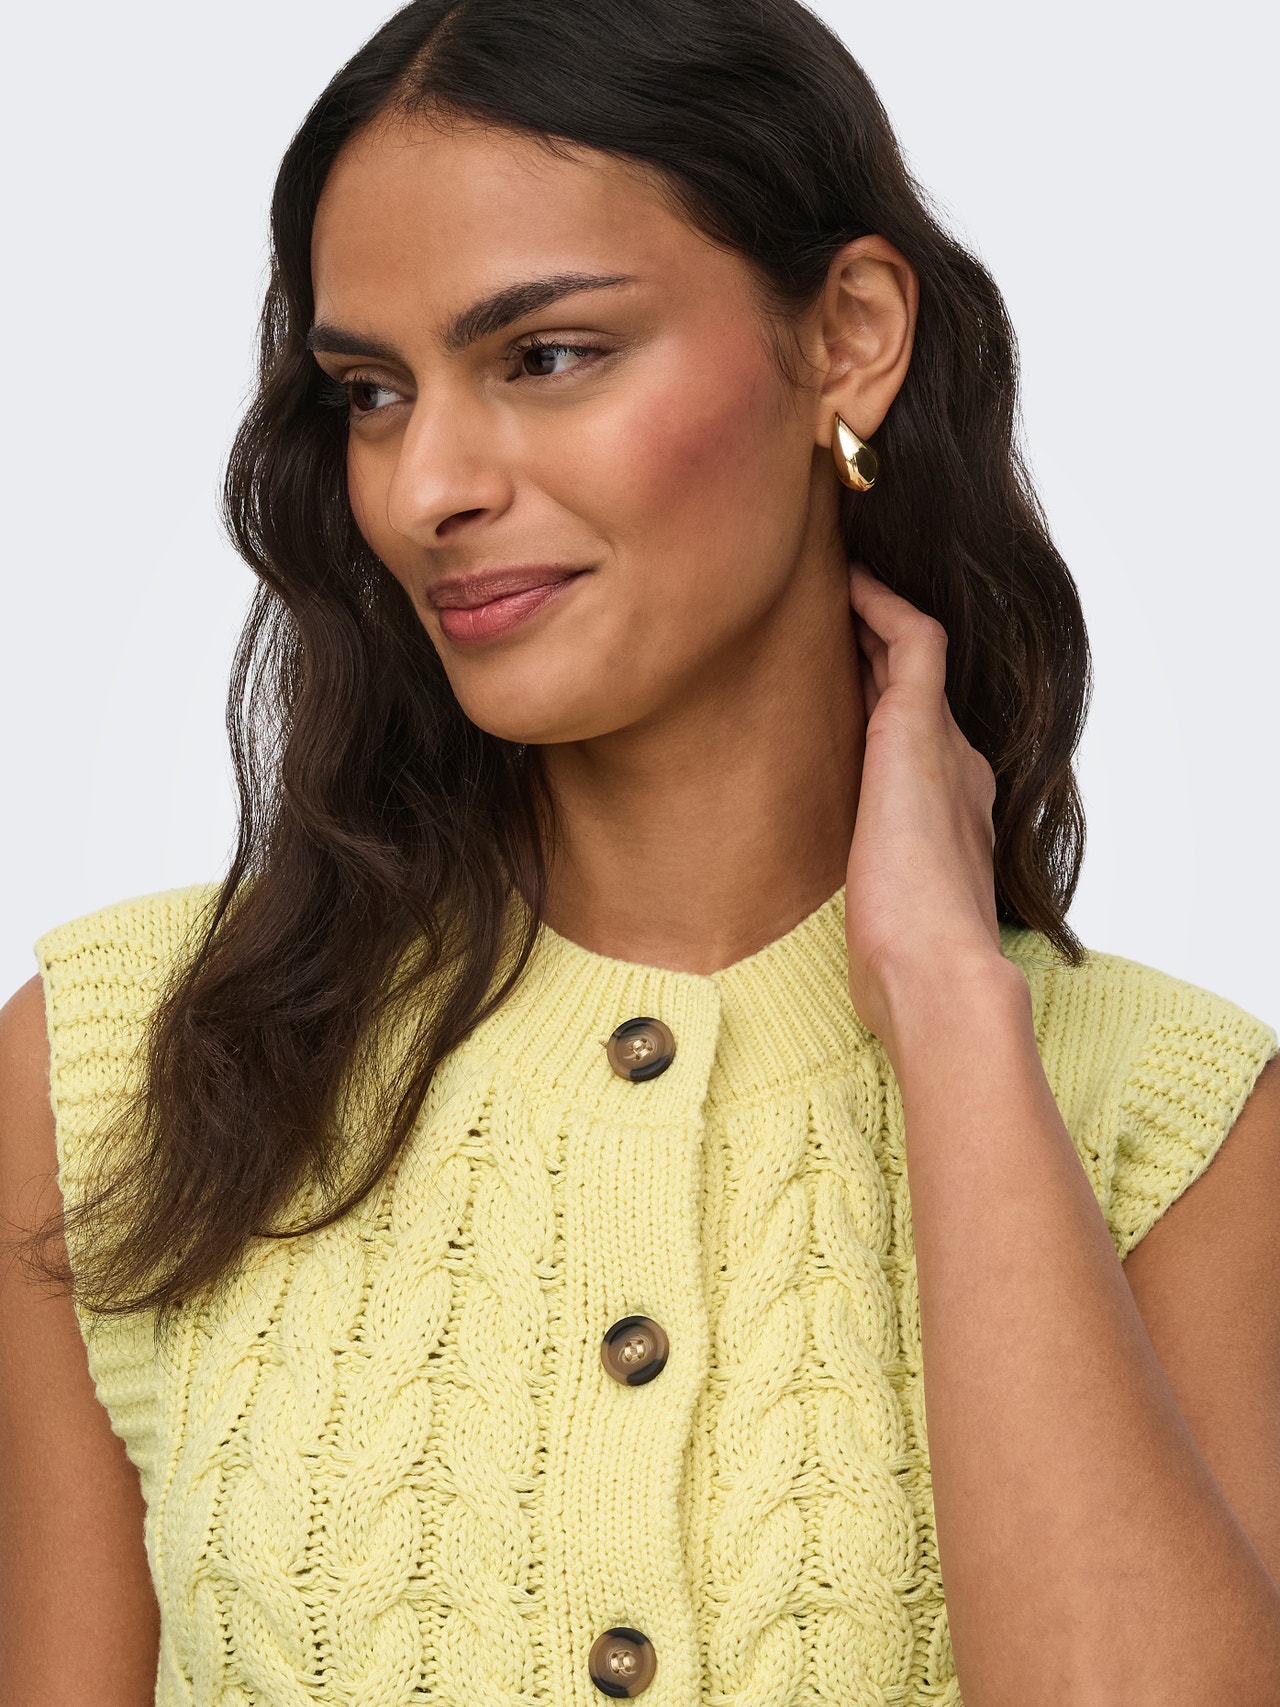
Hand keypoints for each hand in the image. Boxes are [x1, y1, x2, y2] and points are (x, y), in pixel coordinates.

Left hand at [845, 562, 1008, 1052]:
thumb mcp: (883, 918)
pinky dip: (882, 606)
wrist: (938, 978)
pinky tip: (848, 580)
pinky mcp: (920, 734)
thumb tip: (847, 924)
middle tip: (833, 598)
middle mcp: (953, 768)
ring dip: (876, 609)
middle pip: (911, 683)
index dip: (874, 692)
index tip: (838, 664)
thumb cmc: (904, 967)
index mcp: (946, 811)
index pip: (908, 732)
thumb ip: (871, 897)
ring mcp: (943, 746)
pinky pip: (913, 640)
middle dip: (874, 640)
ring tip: (837, 572)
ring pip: (914, 651)